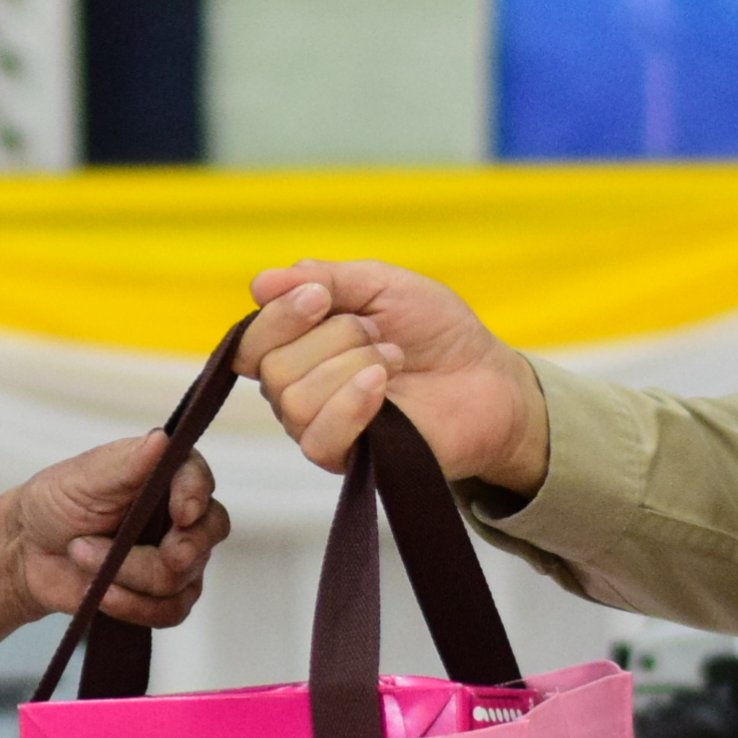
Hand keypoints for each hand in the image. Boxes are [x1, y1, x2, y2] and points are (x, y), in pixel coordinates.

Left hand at [13, 435, 230, 627]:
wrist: (29, 552)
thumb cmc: (55, 503)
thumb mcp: (83, 478)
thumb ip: (127, 463)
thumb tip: (163, 439)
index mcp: (165, 473)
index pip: (200, 480)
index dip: (195, 496)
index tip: (182, 513)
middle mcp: (180, 514)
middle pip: (206, 535)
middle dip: (173, 551)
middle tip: (132, 554)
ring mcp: (178, 557)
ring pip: (181, 578)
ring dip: (127, 576)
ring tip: (82, 557)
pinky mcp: (165, 595)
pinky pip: (170, 611)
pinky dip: (132, 606)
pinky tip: (102, 594)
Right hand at [242, 263, 551, 494]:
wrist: (487, 378)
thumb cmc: (435, 331)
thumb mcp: (381, 284)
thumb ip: (324, 278)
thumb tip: (261, 283)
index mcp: (298, 347)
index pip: (251, 341)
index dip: (280, 315)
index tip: (322, 296)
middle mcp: (298, 389)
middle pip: (271, 368)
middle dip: (332, 338)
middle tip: (378, 333)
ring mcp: (319, 426)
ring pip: (293, 400)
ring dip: (350, 366)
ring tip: (394, 359)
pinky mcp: (347, 459)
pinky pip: (318, 437)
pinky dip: (350, 403)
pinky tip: (383, 385)